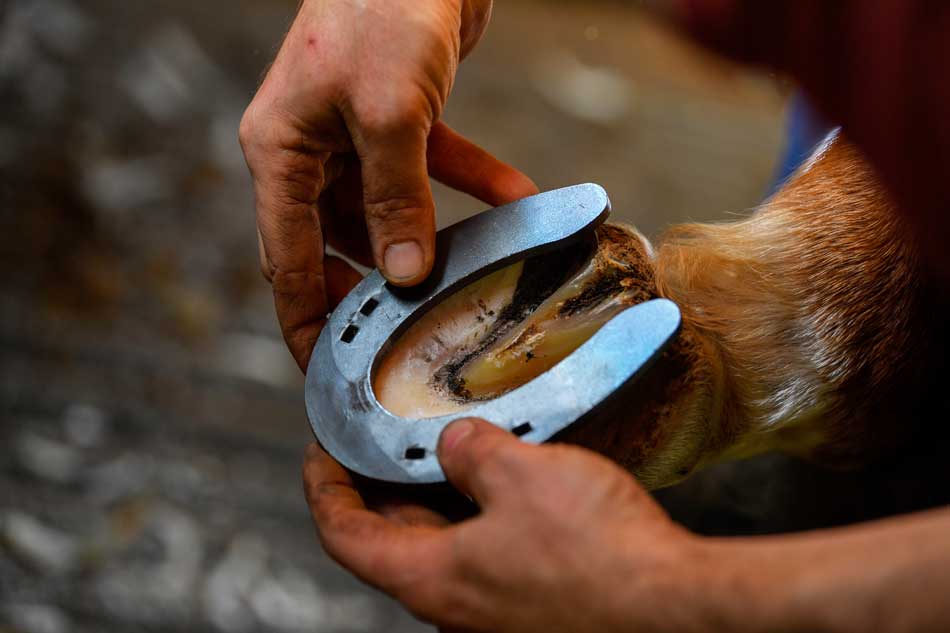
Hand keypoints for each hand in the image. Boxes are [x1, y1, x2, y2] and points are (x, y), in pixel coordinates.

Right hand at [239, 0, 536, 369]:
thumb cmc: (382, 11)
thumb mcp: (387, 115)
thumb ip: (396, 199)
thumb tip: (406, 275)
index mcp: (281, 153)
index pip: (284, 259)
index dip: (305, 321)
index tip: (327, 373)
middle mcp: (310, 148)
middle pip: (335, 242)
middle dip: (376, 288)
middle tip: (408, 338)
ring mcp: (354, 132)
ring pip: (388, 210)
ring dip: (432, 237)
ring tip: (470, 277)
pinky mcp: (399, 115)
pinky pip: (431, 165)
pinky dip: (471, 182)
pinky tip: (517, 198)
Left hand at [303, 418, 714, 631]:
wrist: (674, 609)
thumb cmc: (599, 558)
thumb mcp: (521, 475)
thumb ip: (472, 451)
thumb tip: (455, 444)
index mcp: (431, 578)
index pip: (345, 535)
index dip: (324, 489)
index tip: (321, 454)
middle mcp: (455, 604)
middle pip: (393, 540)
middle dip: (382, 486)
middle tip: (384, 438)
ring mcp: (494, 610)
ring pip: (444, 547)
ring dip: (437, 499)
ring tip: (449, 448)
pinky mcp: (534, 604)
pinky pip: (488, 554)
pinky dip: (481, 516)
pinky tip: (509, 482)